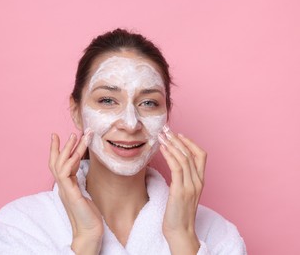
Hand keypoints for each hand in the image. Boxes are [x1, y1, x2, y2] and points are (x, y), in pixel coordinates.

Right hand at [49, 130, 102, 254]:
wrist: (89, 232)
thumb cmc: (89, 214)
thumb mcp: (84, 193)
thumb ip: (79, 181)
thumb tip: (83, 168)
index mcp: (66, 185)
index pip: (59, 164)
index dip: (59, 150)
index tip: (58, 136)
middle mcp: (63, 186)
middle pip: (56, 162)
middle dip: (62, 146)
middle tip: (71, 132)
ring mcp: (65, 190)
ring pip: (61, 164)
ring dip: (69, 149)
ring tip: (77, 136)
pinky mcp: (70, 194)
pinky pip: (66, 174)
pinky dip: (70, 161)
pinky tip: (77, 153)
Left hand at [158, 126, 206, 254]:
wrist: (180, 232)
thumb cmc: (178, 214)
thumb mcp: (183, 193)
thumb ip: (182, 180)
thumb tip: (172, 166)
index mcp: (200, 181)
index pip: (201, 156)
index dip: (191, 143)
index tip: (179, 135)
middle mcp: (198, 182)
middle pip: (191, 153)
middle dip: (178, 139)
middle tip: (166, 129)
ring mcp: (190, 186)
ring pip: (184, 158)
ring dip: (172, 144)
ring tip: (161, 134)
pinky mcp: (181, 191)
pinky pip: (176, 168)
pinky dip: (169, 155)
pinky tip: (162, 148)